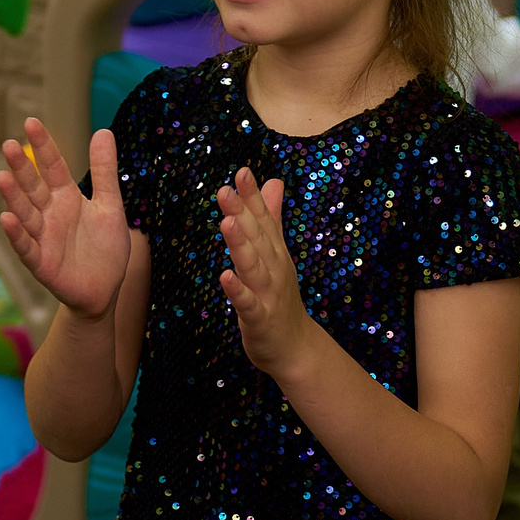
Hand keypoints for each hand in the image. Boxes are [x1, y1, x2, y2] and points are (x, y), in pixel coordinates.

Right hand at [0, 118, 130, 318]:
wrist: (106, 290)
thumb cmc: (105, 247)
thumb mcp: (110, 206)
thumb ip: (104, 171)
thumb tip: (104, 130)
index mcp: (66, 197)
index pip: (53, 167)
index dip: (44, 146)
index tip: (31, 122)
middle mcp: (50, 214)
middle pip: (33, 187)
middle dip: (22, 167)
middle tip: (10, 144)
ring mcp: (43, 238)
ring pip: (25, 213)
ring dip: (13, 197)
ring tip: (2, 176)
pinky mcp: (41, 263)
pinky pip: (27, 247)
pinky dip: (17, 234)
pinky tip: (7, 218)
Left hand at [216, 168, 320, 374]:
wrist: (294, 348)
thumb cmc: (280, 298)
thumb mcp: (276, 254)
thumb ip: (272, 218)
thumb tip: (273, 181)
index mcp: (274, 252)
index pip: (263, 219)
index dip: (252, 196)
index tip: (242, 172)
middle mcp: (273, 268)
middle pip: (257, 238)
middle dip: (242, 213)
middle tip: (226, 189)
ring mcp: (268, 293)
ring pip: (253, 266)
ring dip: (241, 245)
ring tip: (228, 222)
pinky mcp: (259, 318)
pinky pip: (247, 303)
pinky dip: (238, 290)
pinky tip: (225, 276)